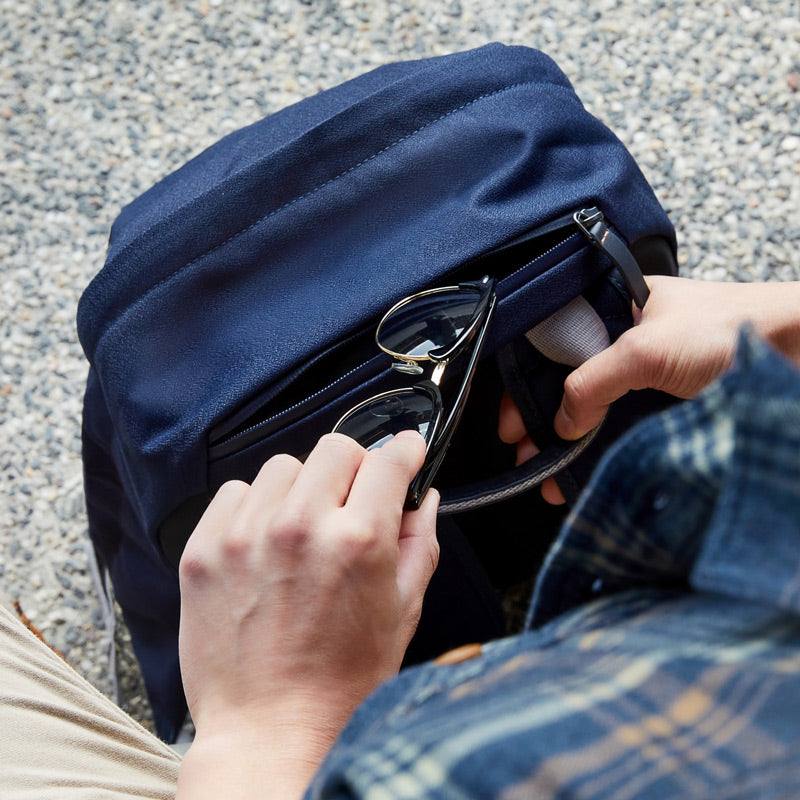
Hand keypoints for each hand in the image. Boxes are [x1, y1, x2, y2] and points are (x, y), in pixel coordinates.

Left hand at [177, 430, 438, 799]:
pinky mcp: (205, 549)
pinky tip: (265, 543)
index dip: (405, 449)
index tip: (405, 451)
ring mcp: (247, 535)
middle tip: (352, 502)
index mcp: (358, 541)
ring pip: (283, 467)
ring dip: (302, 489)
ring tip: (303, 532)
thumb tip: (424, 500)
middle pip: (335, 448)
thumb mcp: (402, 613)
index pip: (388, 459)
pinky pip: (234, 492)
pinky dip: (255, 507)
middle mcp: (301, 528)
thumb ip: (420, 544)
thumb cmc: (340, 684)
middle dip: (354, 468)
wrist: (270, 731)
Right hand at [499, 276, 799, 504]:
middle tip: (523, 455)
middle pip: (568, 382)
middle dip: (541, 420)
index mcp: (616, 307)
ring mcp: (648, 376)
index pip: (553, 344)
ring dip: (567, 443)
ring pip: (593, 410)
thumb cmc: (732, 330)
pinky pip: (621, 429)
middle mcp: (628, 340)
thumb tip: (558, 423)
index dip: (525, 382)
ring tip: (546, 477)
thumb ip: (592, 382)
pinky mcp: (668, 406)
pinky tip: (581, 474)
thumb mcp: (646, 350)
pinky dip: (599, 451)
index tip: (509, 420)